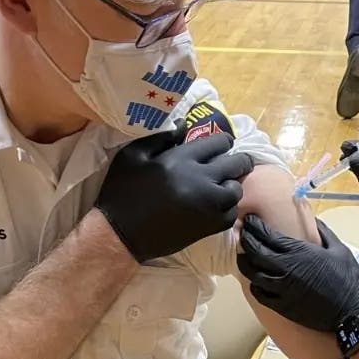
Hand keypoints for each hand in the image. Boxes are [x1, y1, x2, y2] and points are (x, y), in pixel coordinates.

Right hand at [95, 126, 253, 262]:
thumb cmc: (123, 191)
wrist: (120, 234)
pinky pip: (231, 213)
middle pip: (236, 163)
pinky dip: (227, 208)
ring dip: (232, 185)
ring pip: (236, 189)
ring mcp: (208, 204)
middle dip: (238, 161)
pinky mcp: (209, 226)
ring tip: (221, 186)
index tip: (222, 145)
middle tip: (233, 164)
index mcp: (181, 158)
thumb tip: (184, 124)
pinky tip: (215, 206)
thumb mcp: (133, 155)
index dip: (224, 142)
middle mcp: (200, 179)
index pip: (219, 141)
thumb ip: (161, 137)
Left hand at [238, 215, 358, 332]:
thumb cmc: (348, 280)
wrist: (352, 314)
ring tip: (244, 254)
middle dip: (246, 239)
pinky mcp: (281, 306)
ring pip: (252, 273)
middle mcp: (285, 270)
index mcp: (298, 253)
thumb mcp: (339, 249)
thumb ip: (323, 232)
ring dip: (245, 261)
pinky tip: (255, 278)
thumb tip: (311, 220)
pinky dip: (253, 283)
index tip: (250, 219)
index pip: (267, 235)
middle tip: (243, 232)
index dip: (255, 226)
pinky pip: (258, 293)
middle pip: (254, 251)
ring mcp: (280, 290)